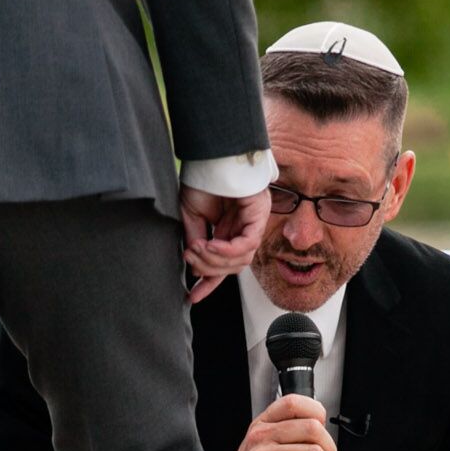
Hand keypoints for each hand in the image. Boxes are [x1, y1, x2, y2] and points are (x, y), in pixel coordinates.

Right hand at [179, 185, 269, 302]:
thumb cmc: (203, 177)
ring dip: (215, 260)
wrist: (212, 154)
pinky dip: (227, 251)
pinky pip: (246, 244)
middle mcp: (243, 229)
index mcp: (228, 229)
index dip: (208, 282)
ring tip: (197, 250)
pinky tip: (210, 246)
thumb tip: (194, 264)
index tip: (192, 295)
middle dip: (208, 268)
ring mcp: (253, 223)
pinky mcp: (259, 216)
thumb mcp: (192, 215)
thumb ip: (195, 240)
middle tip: (190, 259)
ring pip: (240, 260)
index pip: (223, 265)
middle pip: (232, 266)